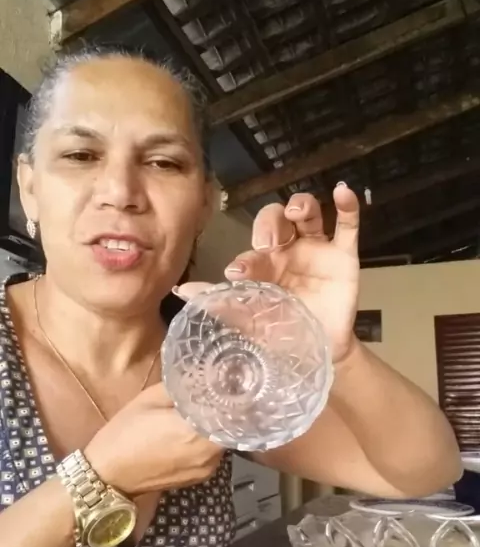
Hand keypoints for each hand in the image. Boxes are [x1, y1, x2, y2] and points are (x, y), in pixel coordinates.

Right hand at [84, 383, 222, 495]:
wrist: (108, 475)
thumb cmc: (125, 433)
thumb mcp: (149, 398)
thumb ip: (181, 386)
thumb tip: (202, 376)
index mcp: (197, 430)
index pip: (231, 408)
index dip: (232, 392)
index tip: (229, 380)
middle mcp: (210, 452)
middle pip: (231, 424)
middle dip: (225, 408)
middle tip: (217, 392)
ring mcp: (208, 468)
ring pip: (224, 438)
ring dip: (217, 425)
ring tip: (205, 410)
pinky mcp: (202, 477)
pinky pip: (214, 452)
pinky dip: (209, 440)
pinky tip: (194, 431)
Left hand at [179, 185, 359, 363]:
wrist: (319, 354)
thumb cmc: (281, 334)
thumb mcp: (248, 321)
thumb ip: (219, 303)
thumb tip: (181, 290)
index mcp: (264, 263)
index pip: (253, 249)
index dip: (246, 257)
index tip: (238, 273)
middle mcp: (288, 250)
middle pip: (276, 219)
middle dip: (270, 224)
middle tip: (269, 241)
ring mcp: (317, 250)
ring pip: (309, 214)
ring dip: (302, 205)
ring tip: (297, 211)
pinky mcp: (344, 256)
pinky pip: (348, 225)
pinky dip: (347, 206)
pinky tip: (342, 192)